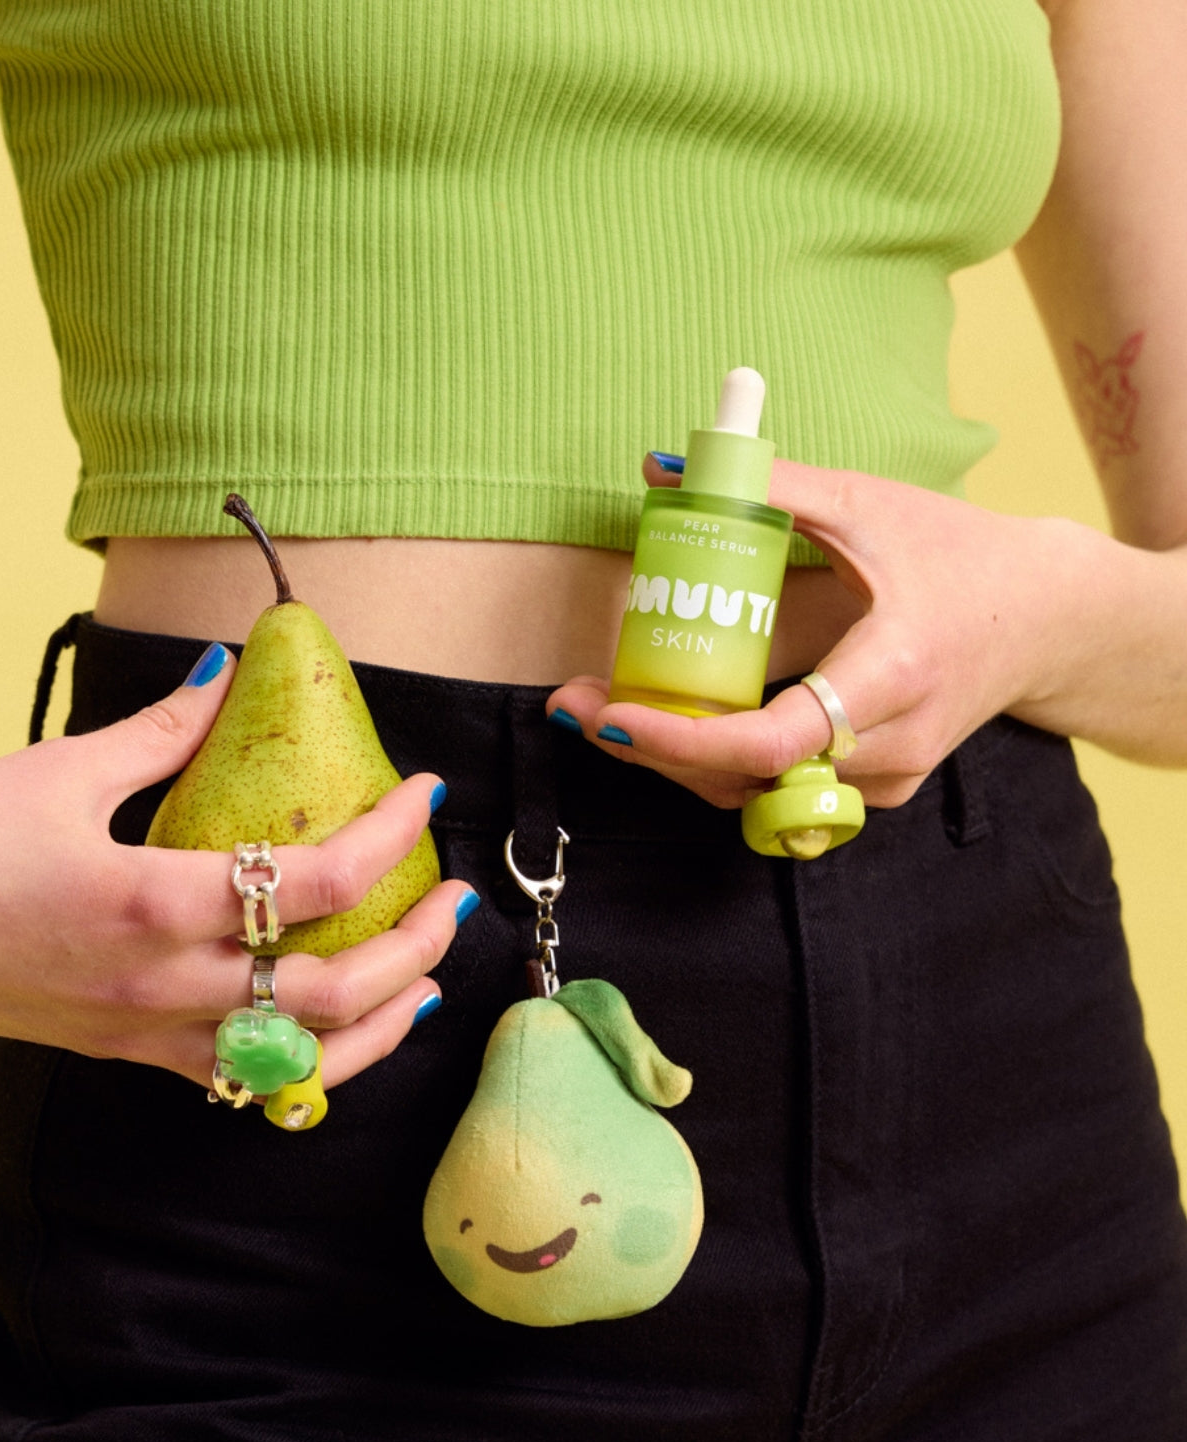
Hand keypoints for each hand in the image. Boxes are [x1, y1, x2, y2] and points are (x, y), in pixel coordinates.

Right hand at [0, 653, 474, 1087]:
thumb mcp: (61, 772)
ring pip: (302, 1061)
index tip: (426, 793)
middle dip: (416, 945)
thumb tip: (227, 671)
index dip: (390, 834)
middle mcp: (167, 984)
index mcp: (155, 903)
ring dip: (384, 1023)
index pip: (316, 880)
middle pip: (334, 991)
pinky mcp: (134, 1057)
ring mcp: (153, 1034)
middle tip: (456, 900)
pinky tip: (340, 1031)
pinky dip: (313, 1061)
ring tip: (429, 981)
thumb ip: (162, 730)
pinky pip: (245, 1082)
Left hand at [549, 456, 1110, 808]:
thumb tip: (668, 464)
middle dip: (653, 750)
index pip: (775, 739)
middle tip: (576, 706)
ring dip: (678, 761)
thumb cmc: (961, 557)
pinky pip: (783, 792)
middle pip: (748, 777)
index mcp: (892, 672)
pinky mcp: (879, 790)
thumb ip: (769, 486)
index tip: (616, 716)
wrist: (1047, 620)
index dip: (686, 739)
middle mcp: (890, 744)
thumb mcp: (869, 506)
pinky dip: (724, 765)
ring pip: (759, 795)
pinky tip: (676, 726)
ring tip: (607, 713)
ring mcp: (887, 780)